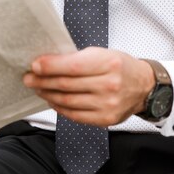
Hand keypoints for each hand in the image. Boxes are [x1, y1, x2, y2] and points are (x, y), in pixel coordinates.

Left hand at [23, 47, 154, 126]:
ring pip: (68, 101)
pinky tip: (52, 100)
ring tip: (38, 88)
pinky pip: (75, 115)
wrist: (144, 87)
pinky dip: (60, 107)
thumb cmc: (121, 66)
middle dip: (43, 81)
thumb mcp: (104, 54)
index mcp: (109, 63)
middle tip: (29, 78)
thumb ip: (79, 59)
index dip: (50, 66)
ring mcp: (107, 105)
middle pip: (67, 85)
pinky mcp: (105, 119)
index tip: (34, 65)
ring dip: (48, 94)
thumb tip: (48, 63)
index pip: (72, 66)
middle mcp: (109, 85)